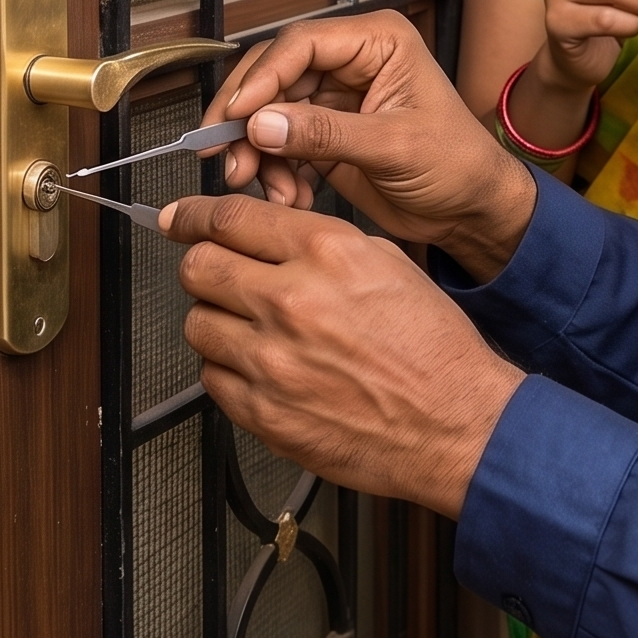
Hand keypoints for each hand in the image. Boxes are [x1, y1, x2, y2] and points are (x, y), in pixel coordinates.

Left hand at [165, 194, 522, 517]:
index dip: (195, 214)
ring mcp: (272, 361)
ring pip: (197, 322)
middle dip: (201, 264)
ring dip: (216, 319)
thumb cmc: (432, 348)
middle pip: (198, 266)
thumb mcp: (386, 263)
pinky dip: (228, 369)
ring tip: (250, 328)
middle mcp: (292, 301)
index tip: (182, 218)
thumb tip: (265, 235)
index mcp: (326, 254)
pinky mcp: (264, 412)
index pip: (229, 218)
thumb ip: (318, 244)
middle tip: (214, 273)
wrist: (454, 423)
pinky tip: (261, 368)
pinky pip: (212, 377)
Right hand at [205, 11, 539, 276]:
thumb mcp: (394, 147)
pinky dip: (275, 172)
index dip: (262, 78)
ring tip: (272, 192)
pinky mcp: (324, 132)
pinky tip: (292, 198)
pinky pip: (279, 143)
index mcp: (377, 42)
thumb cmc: (456, 165)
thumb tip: (261, 124)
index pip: (301, 44)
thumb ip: (326, 134)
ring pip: (268, 112)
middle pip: (274, 74)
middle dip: (247, 118)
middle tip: (224, 155)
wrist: (471, 210)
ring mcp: (334, 97)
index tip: (236, 118)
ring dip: (258, 152)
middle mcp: (351, 61)